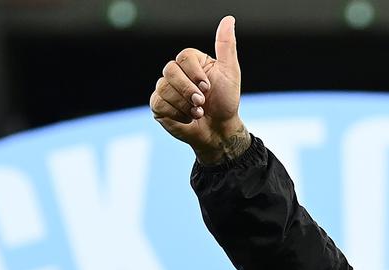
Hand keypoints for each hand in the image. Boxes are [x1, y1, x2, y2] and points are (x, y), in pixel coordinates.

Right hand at [149, 16, 248, 163]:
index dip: (195, 73)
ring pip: (164, 88)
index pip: (183, 57)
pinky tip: (187, 118)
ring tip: (197, 112)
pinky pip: (159, 103)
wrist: (219, 130)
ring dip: (185, 104)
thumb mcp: (230, 72)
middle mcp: (176, 73)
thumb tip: (228, 19)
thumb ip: (226, 46)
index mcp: (191, 62)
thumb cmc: (226, 101)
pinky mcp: (158, 106)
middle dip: (188, 90)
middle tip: (202, 102)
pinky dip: (177, 114)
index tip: (208, 86)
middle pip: (169, 70)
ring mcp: (165, 89)